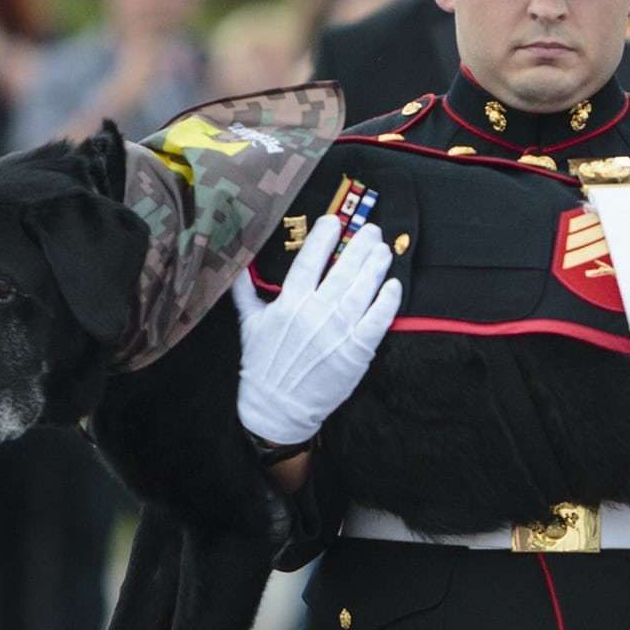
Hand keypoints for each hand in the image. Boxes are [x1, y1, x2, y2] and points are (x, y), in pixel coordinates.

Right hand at [229, 216, 401, 445]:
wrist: (278, 408)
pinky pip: (378, 319)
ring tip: (382, 249)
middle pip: (343, 270)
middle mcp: (315, 313)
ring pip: (363, 290)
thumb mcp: (248, 325)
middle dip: (359, 246)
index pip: (309, 261)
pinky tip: (392, 284)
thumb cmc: (262, 365)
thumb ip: (245, 291)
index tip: (334, 221)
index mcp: (289, 304)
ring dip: (376, 266)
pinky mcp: (356, 351)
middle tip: (370, 229)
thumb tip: (237, 262)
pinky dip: (387, 300)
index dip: (323, 238)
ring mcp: (338, 332)